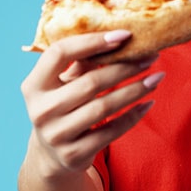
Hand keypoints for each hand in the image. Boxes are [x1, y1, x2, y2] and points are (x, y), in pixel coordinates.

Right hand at [20, 30, 162, 176]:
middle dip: (125, 66)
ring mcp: (57, 135)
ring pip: (104, 106)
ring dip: (135, 89)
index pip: (58, 53)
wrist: (52, 156)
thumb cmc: (63, 107)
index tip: (124, 35)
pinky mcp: (74, 154)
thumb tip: (119, 36)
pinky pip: (112, 131)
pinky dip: (133, 115)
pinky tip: (148, 102)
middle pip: (90, 81)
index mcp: (33, 85)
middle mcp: (41, 110)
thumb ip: (82, 61)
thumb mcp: (62, 84)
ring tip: (157, 77)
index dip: (91, 41)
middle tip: (151, 56)